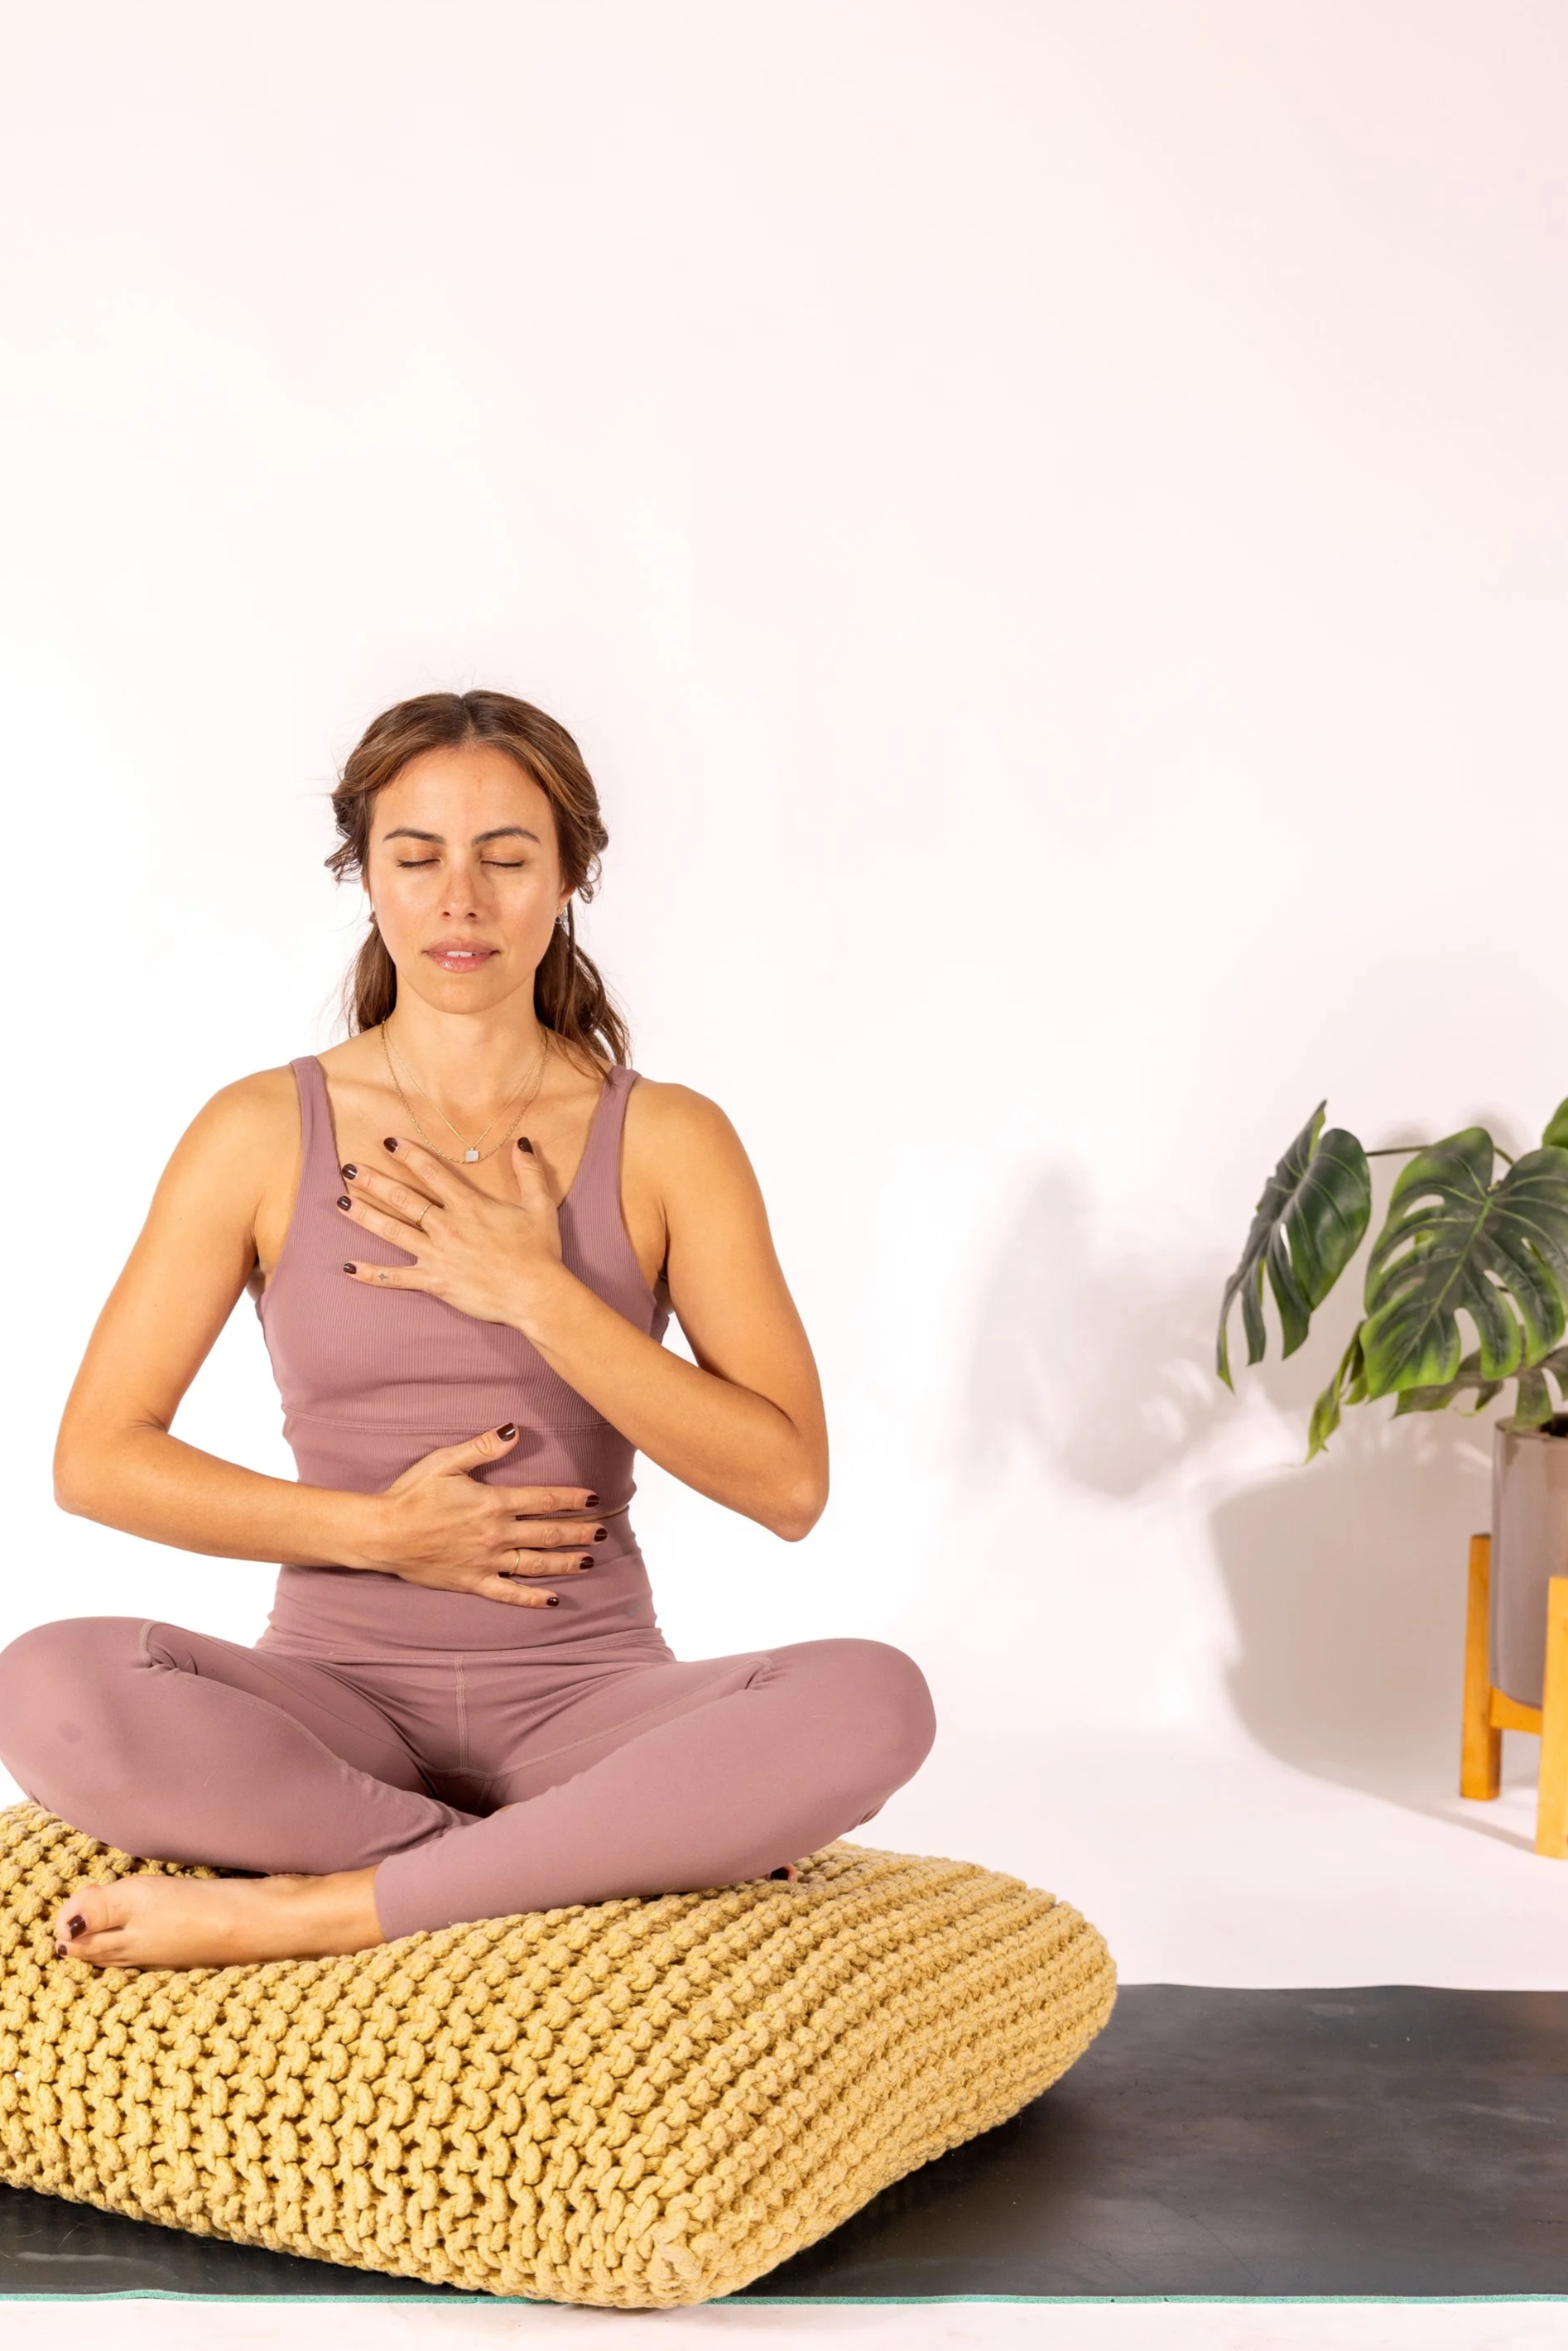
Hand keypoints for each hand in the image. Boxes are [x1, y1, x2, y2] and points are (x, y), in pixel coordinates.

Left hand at [336, 1133, 563, 1326]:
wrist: (535, 1294)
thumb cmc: (539, 1251)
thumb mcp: (539, 1205)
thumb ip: (529, 1172)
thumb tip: (522, 1142)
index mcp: (469, 1206)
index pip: (432, 1173)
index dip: (409, 1155)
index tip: (388, 1142)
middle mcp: (447, 1227)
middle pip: (402, 1199)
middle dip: (373, 1182)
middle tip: (349, 1169)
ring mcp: (438, 1255)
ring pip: (393, 1232)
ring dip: (365, 1216)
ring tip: (341, 1203)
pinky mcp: (435, 1282)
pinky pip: (397, 1278)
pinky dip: (372, 1274)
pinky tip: (349, 1267)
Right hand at [361, 1424, 604, 1608]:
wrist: (383, 1533)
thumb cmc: (412, 1494)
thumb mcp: (446, 1461)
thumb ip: (483, 1446)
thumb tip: (515, 1430)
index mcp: (492, 1503)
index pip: (543, 1500)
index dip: (571, 1499)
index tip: (593, 1497)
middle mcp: (496, 1534)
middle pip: (548, 1533)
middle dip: (579, 1531)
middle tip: (602, 1531)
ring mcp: (486, 1561)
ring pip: (536, 1563)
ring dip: (565, 1562)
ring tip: (588, 1560)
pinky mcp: (473, 1582)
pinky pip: (509, 1593)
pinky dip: (532, 1598)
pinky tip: (552, 1600)